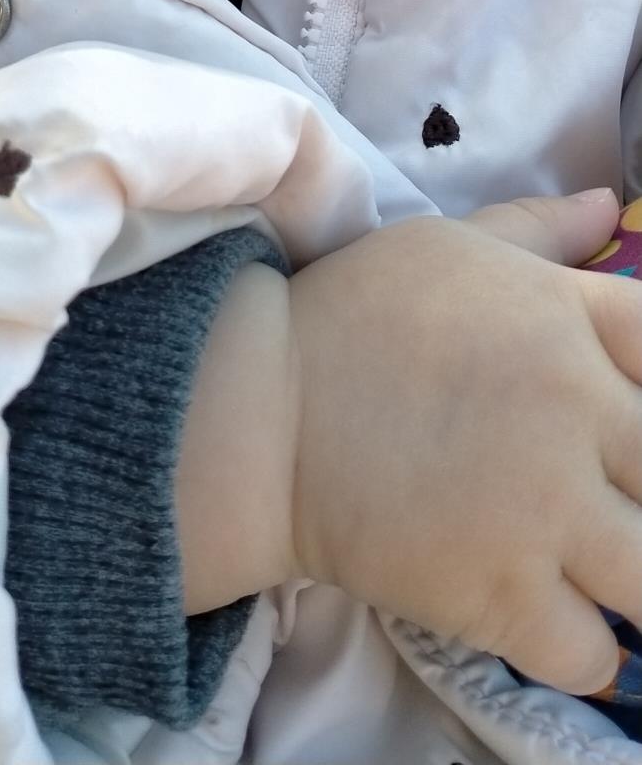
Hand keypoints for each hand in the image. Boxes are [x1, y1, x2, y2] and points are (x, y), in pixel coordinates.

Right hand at [288, 189, 641, 693]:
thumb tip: (610, 207)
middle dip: (639, 486)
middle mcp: (575, 409)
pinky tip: (552, 619)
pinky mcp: (500, 595)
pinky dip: (581, 648)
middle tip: (595, 495)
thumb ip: (539, 231)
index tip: (619, 426)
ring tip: (593, 568)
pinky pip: (591, 654)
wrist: (258, 412)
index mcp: (565, 316)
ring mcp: (544, 508)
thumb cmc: (352, 315)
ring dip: (630, 576)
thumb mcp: (450, 246)